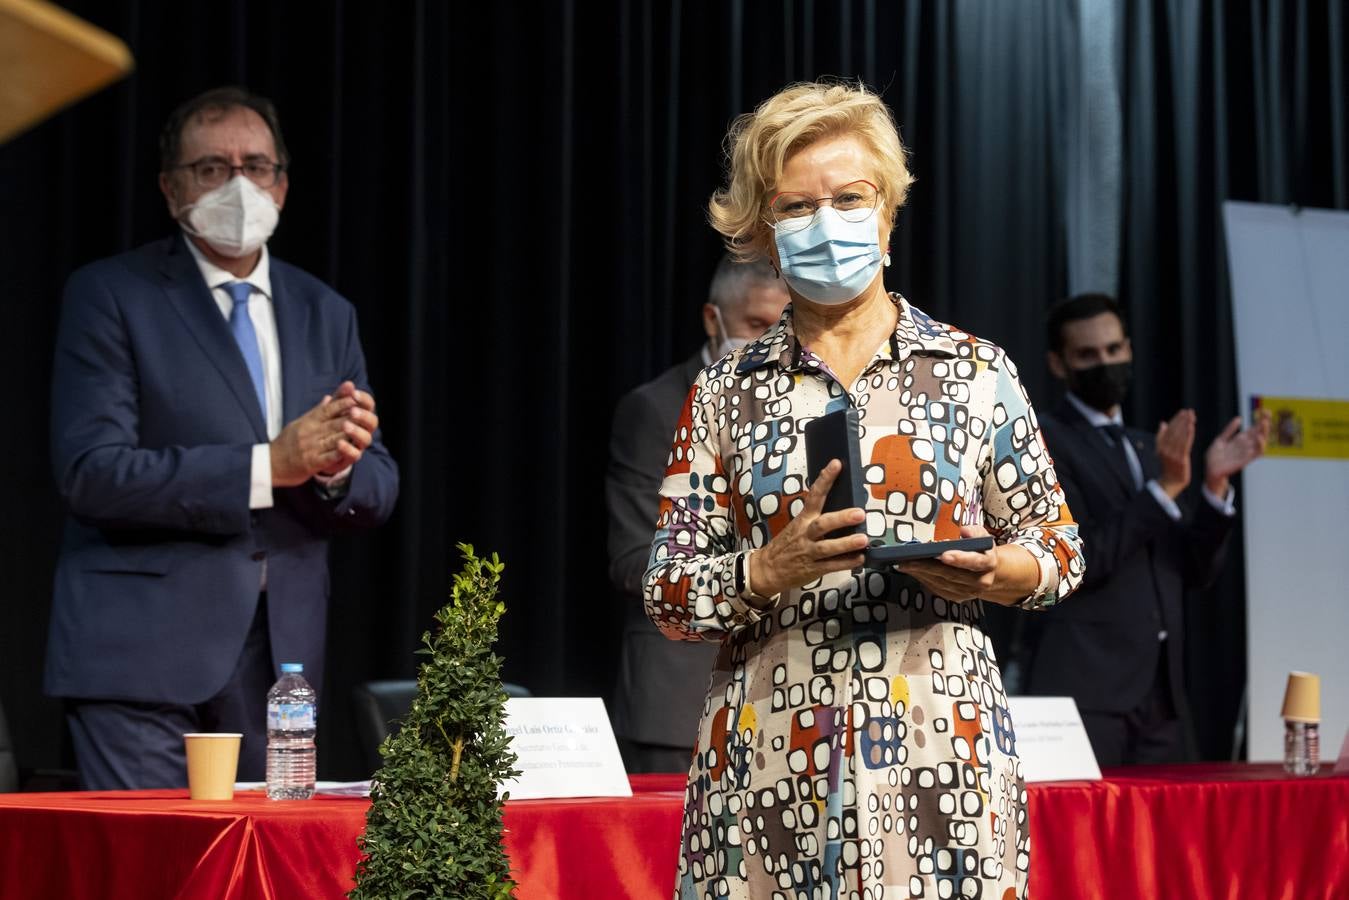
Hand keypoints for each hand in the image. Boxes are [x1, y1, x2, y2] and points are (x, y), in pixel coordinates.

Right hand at [270, 382, 378, 486]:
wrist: (271, 463)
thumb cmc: (287, 442)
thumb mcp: (300, 423)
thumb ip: (317, 412)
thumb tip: (329, 397)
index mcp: (308, 422)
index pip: (327, 409)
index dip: (341, 403)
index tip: (355, 397)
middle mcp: (310, 433)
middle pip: (333, 423)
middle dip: (350, 417)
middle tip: (364, 412)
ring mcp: (311, 448)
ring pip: (334, 438)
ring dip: (348, 434)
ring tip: (361, 429)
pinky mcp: (312, 463)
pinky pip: (329, 457)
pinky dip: (340, 453)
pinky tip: (351, 450)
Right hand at [747, 459, 868, 598]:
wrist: (766, 570)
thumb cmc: (786, 545)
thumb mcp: (797, 526)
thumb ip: (817, 518)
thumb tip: (845, 507)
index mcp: (802, 520)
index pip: (814, 495)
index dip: (825, 480)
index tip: (836, 464)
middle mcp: (805, 534)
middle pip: (822, 525)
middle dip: (841, 519)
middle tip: (859, 513)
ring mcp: (808, 553)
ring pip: (827, 548)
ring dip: (846, 543)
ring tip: (863, 539)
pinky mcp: (812, 570)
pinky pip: (831, 566)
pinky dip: (846, 563)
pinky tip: (860, 558)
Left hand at [895, 524, 998, 602]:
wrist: (990, 573)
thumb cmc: (981, 550)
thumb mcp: (981, 535)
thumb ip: (974, 532)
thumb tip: (964, 532)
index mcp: (988, 563)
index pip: (974, 561)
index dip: (959, 559)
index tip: (943, 555)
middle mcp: (981, 581)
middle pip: (951, 574)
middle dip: (928, 566)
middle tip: (908, 560)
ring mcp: (969, 592)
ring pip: (942, 584)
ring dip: (921, 574)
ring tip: (904, 564)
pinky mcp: (958, 598)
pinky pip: (938, 589)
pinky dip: (924, 580)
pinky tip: (913, 572)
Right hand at [1155, 409, 1195, 497]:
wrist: (1171, 482)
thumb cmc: (1169, 466)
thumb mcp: (1163, 450)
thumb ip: (1162, 437)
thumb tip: (1163, 423)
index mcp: (1159, 446)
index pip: (1168, 429)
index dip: (1176, 420)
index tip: (1182, 412)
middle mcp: (1164, 449)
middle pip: (1174, 431)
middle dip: (1181, 420)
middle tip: (1189, 411)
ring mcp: (1172, 455)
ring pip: (1180, 436)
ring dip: (1186, 425)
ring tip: (1191, 416)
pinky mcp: (1180, 459)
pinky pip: (1185, 444)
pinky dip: (1188, 435)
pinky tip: (1191, 427)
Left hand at [1203, 408, 1270, 495]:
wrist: (1209, 471)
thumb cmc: (1215, 457)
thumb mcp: (1220, 440)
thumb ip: (1229, 430)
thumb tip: (1240, 418)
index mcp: (1240, 441)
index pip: (1253, 429)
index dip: (1260, 420)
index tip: (1266, 411)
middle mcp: (1245, 446)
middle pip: (1258, 435)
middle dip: (1263, 426)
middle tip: (1267, 416)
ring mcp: (1245, 454)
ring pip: (1259, 444)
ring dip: (1263, 435)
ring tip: (1264, 425)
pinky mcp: (1242, 462)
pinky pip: (1253, 455)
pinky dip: (1257, 448)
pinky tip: (1259, 439)